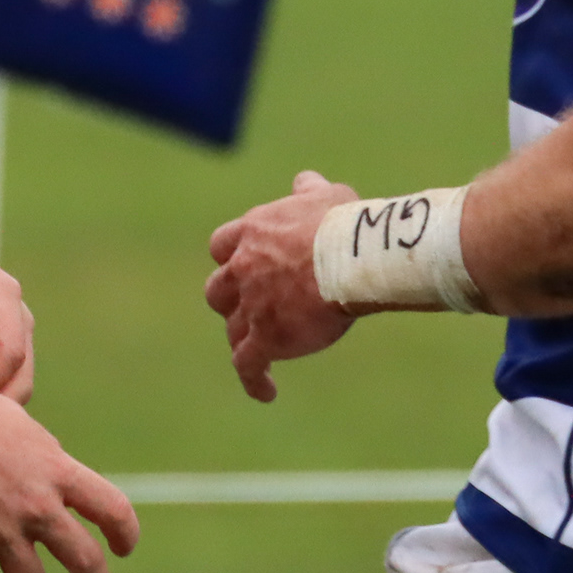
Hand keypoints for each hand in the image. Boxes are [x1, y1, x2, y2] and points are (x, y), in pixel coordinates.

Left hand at [205, 169, 361, 401]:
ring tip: (262, 352)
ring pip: (232, 329)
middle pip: (219, 291)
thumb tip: (303, 180)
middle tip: (253, 309)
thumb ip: (308, 189)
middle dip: (231, 300)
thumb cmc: (345, 223)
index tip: (244, 266)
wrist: (353, 257)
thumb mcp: (325, 195)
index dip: (231, 258)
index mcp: (252, 233)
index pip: (221, 246)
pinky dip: (254, 379)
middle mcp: (243, 269)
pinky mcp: (265, 338)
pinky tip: (266, 392)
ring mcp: (251, 305)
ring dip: (244, 339)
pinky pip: (248, 364)